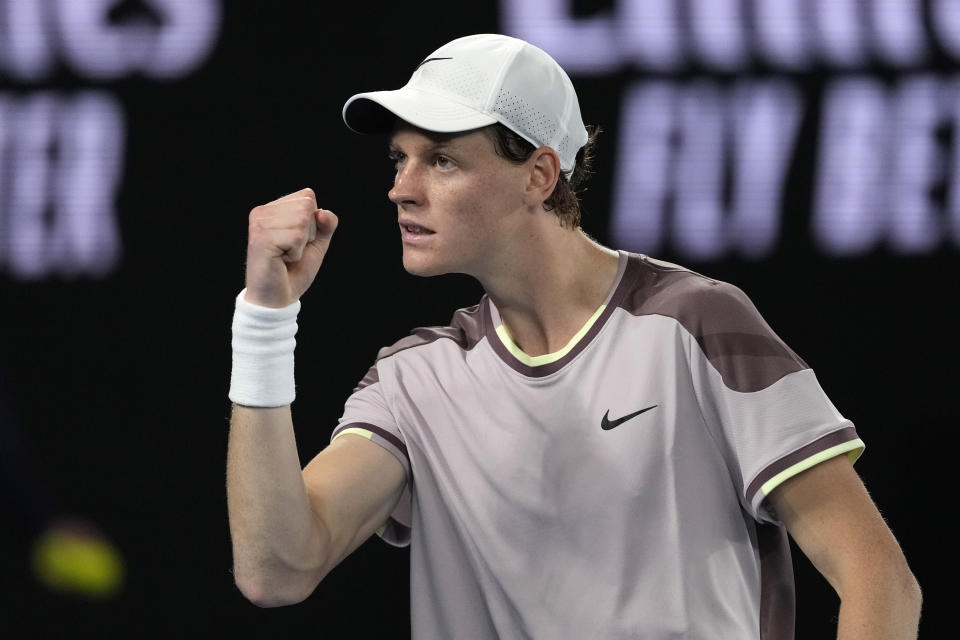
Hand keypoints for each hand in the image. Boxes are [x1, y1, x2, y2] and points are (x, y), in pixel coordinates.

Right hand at [244, 188, 338, 307]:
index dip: (313, 223)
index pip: (308, 196)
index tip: (297, 241)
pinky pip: (297, 237)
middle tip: (291, 250)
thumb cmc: (294, 271)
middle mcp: (262, 212)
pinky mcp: (261, 239)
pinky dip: (296, 253)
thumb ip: (326, 224)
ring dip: (302, 244)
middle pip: (307, 205)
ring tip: (286, 255)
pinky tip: (282, 261)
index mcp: (272, 209)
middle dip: (308, 232)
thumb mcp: (316, 243)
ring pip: (303, 220)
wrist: (277, 299)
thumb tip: (323, 212)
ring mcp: (259, 224)